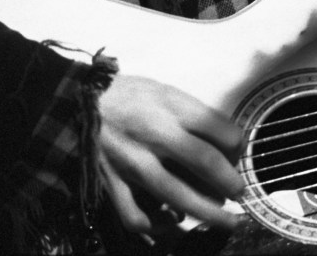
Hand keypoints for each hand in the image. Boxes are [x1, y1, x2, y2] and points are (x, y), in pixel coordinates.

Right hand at [98, 75, 244, 237]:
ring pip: (178, 195)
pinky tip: (174, 223)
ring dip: (207, 213)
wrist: (77, 100)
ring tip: (226, 220)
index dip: (237, 145)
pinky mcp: (113, 182)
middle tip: (239, 191)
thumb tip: (223, 138)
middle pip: (205, 163)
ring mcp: (134, 161)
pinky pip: (138, 215)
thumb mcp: (163, 90)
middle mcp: (155, 134)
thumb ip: (190, 112)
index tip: (238, 152)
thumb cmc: (126, 94)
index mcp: (170, 106)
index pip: (218, 128)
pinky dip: (158, 226)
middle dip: (230, 182)